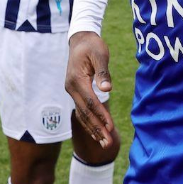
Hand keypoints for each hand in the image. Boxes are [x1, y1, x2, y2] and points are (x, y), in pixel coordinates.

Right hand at [65, 31, 114, 147]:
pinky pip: (82, 111)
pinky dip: (89, 123)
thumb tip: (108, 88)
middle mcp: (71, 88)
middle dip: (97, 129)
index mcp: (77, 80)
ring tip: (104, 144)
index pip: (90, 102)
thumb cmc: (92, 45)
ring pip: (82, 115)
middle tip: (108, 143)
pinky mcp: (76, 92)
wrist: (80, 39)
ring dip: (93, 130)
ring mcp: (72, 91)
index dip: (101, 115)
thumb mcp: (100, 54)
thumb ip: (103, 72)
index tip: (110, 127)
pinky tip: (97, 133)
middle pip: (85, 113)